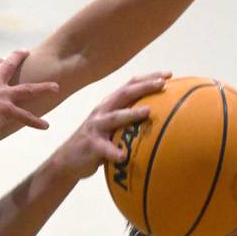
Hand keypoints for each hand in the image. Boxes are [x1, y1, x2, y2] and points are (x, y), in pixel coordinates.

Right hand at [0, 50, 57, 145]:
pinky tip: (46, 126)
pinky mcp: (7, 110)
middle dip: (17, 57)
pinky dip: (35, 122)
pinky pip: (24, 117)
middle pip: (8, 66)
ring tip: (55, 87)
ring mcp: (2, 95)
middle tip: (25, 51)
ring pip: (27, 89)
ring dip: (42, 88)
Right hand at [53, 72, 169, 179]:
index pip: (130, 86)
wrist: (67, 160)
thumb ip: (128, 121)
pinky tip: (123, 157)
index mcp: (108, 105)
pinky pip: (104, 149)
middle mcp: (102, 112)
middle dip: (144, 87)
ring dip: (131, 114)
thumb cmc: (96, 143)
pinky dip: (114, 152)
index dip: (148, 78)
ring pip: (115, 118)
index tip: (169, 74)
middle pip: (124, 94)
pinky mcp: (91, 146)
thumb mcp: (111, 128)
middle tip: (163, 84)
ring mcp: (95, 128)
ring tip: (147, 112)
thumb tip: (158, 119)